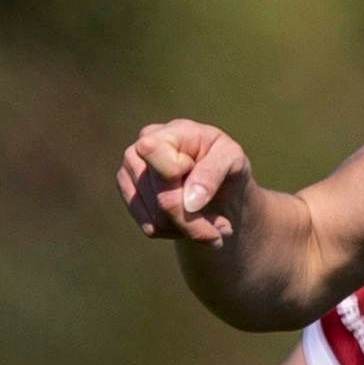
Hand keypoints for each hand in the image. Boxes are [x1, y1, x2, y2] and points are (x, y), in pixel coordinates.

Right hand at [120, 119, 252, 242]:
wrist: (221, 187)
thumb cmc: (226, 164)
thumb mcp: (233, 159)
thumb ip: (213, 172)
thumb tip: (190, 202)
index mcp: (167, 132)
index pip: (153, 152)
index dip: (178, 173)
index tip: (198, 172)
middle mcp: (140, 150)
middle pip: (162, 199)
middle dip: (196, 219)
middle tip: (224, 227)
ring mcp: (130, 176)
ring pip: (157, 220)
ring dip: (190, 228)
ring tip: (210, 220)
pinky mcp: (130, 198)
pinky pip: (152, 228)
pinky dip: (177, 232)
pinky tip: (192, 223)